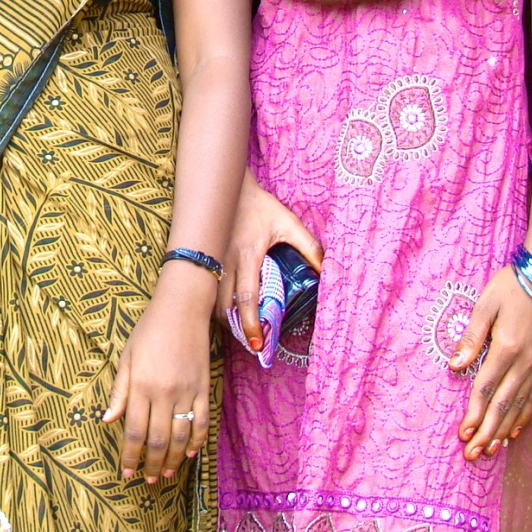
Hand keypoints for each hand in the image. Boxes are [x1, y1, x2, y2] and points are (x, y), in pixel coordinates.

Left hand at [102, 271, 212, 482]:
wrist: (182, 309)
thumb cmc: (149, 331)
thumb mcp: (126, 357)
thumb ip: (119, 391)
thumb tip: (107, 421)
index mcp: (141, 385)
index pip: (134, 431)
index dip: (130, 456)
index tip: (126, 472)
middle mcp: (163, 393)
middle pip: (158, 440)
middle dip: (151, 464)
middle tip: (148, 480)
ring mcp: (186, 392)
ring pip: (181, 436)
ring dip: (174, 459)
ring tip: (166, 473)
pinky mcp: (203, 388)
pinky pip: (202, 422)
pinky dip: (198, 441)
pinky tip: (191, 454)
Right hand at [219, 169, 322, 349]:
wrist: (227, 187)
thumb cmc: (259, 206)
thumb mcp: (288, 222)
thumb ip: (309, 246)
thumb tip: (326, 270)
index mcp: (248, 256)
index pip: (247, 298)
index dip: (251, 323)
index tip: (258, 343)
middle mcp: (227, 262)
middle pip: (225, 306)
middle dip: (236, 329)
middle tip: (250, 344)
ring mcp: (213, 260)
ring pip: (212, 300)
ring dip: (224, 318)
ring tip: (239, 330)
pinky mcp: (205, 258)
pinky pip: (206, 288)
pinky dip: (214, 303)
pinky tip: (224, 310)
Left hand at [450, 264, 531, 460]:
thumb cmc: (511, 288)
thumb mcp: (484, 306)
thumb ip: (470, 338)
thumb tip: (455, 366)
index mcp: (506, 348)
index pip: (486, 389)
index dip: (474, 413)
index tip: (463, 434)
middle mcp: (525, 362)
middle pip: (503, 405)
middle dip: (486, 432)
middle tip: (473, 455)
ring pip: (520, 406)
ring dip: (503, 430)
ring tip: (491, 450)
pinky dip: (523, 416)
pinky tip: (514, 430)